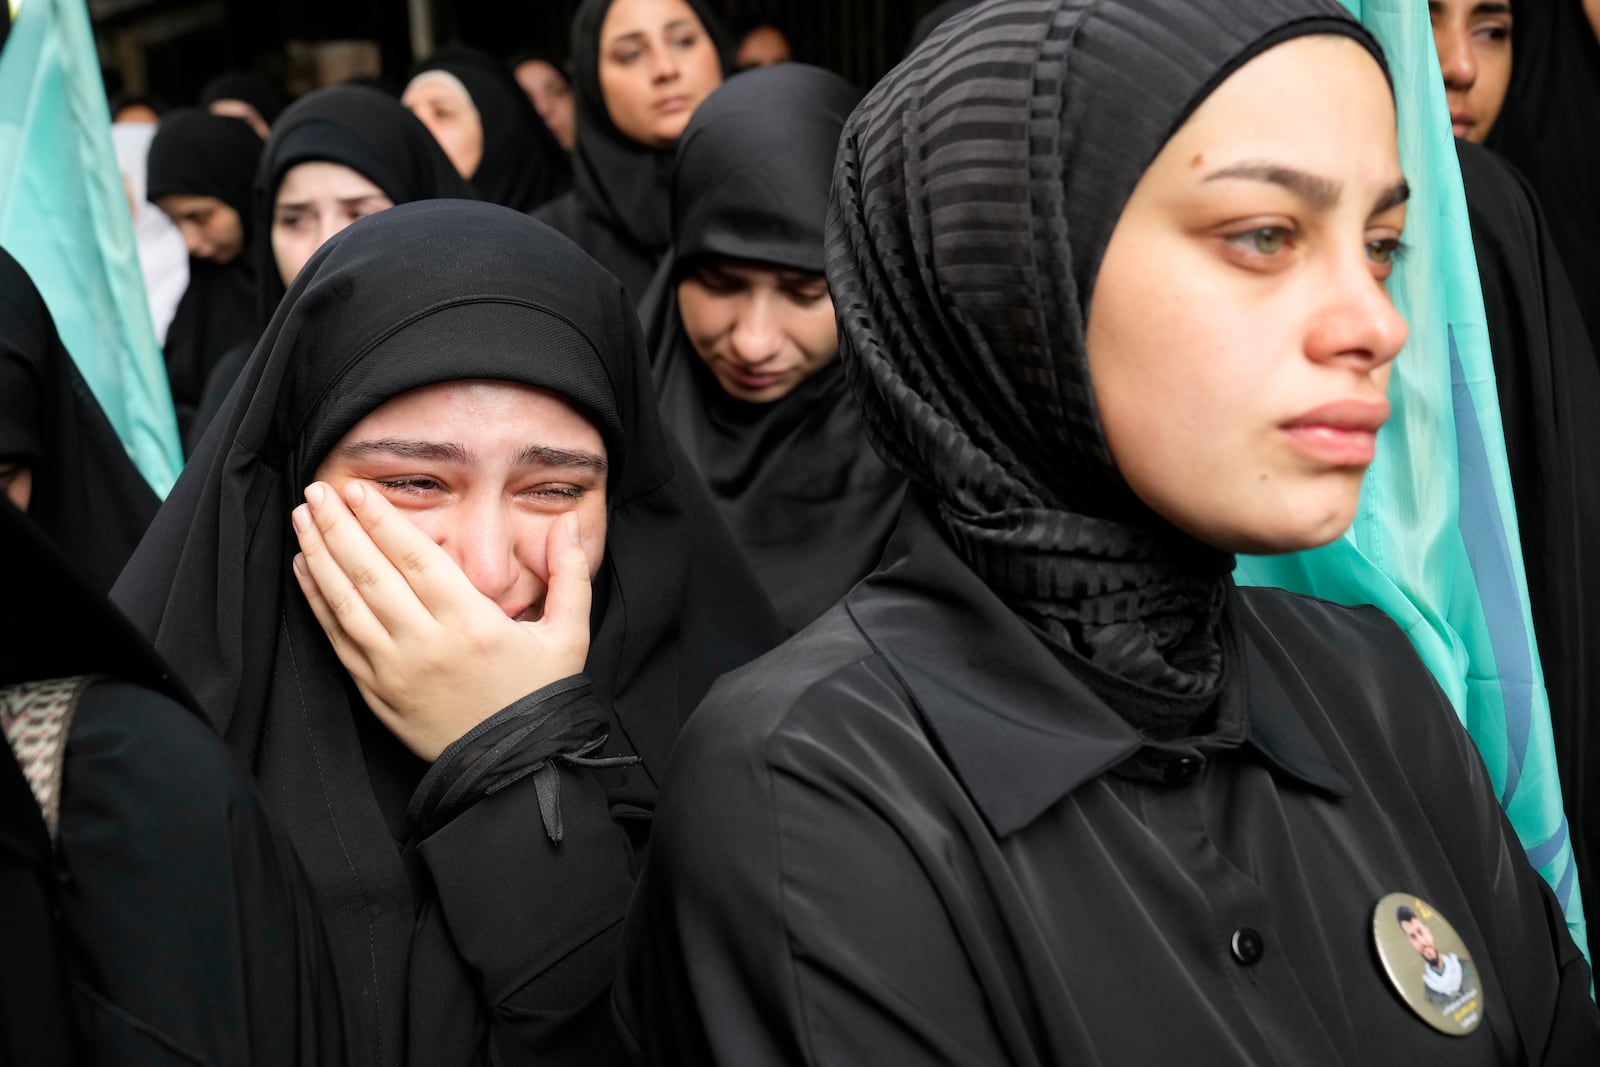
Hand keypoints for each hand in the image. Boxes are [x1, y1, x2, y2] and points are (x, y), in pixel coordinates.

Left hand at [290, 480, 591, 760]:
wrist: (516, 771)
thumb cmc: (543, 699)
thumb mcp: (571, 635)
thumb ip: (571, 574)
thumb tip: (569, 523)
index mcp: (471, 623)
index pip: (415, 558)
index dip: (381, 520)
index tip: (357, 489)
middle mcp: (426, 644)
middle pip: (370, 573)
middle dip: (338, 526)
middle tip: (315, 490)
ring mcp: (394, 671)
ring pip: (344, 604)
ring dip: (318, 556)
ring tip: (302, 519)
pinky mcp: (377, 693)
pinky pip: (337, 639)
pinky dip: (316, 601)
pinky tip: (304, 570)